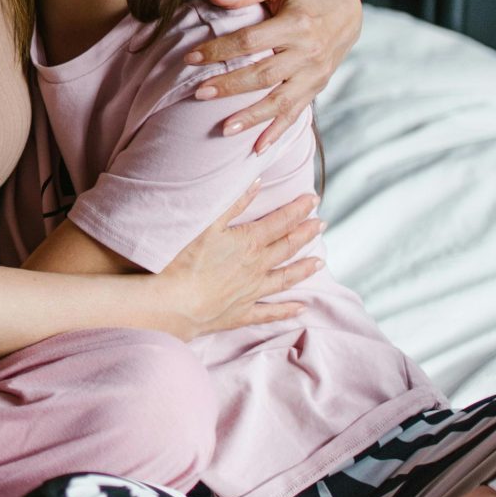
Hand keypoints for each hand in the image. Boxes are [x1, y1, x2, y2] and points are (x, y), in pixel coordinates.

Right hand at [158, 182, 324, 336]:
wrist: (173, 302)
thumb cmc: (183, 261)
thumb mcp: (206, 224)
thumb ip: (234, 204)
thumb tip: (257, 183)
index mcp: (249, 242)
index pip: (281, 222)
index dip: (298, 210)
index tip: (313, 200)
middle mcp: (256, 267)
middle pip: (287, 248)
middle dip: (306, 234)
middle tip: (321, 224)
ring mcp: (251, 292)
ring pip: (285, 279)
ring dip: (303, 269)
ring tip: (320, 262)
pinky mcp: (241, 313)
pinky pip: (270, 312)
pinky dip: (286, 310)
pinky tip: (301, 308)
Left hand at [193, 0, 362, 152]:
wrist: (349, 9)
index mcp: (296, 24)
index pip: (250, 41)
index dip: (219, 50)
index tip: (190, 58)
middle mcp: (308, 52)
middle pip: (263, 74)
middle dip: (230, 86)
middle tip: (199, 93)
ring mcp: (314, 74)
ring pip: (280, 100)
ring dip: (252, 117)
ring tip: (225, 130)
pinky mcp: (317, 87)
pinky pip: (296, 113)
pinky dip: (277, 132)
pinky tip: (257, 148)